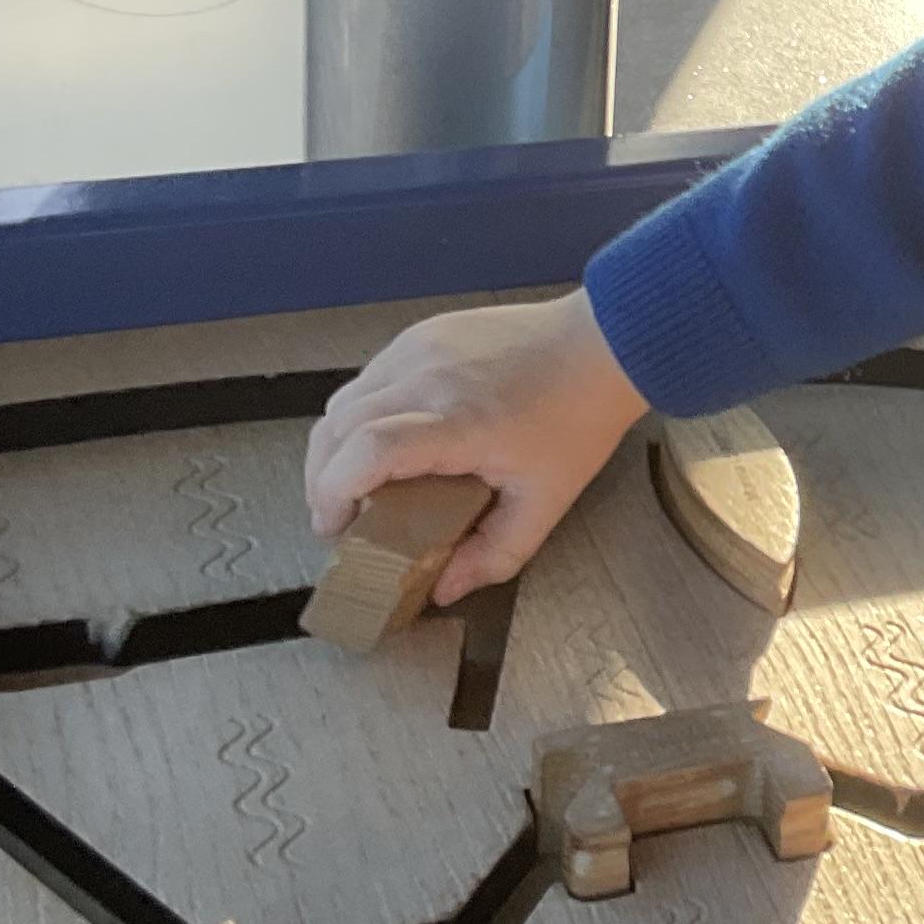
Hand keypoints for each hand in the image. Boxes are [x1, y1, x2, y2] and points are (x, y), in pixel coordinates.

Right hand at [302, 291, 647, 599]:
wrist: (601, 344)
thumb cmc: (578, 418)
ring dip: (336, 446)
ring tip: (356, 484)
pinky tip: (384, 440)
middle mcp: (427, 379)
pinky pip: (369, 377)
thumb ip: (494, 555)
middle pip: (336, 427)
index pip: (368, 452)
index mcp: (459, 422)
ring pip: (343, 400)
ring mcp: (420, 349)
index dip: (335, 494)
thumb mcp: (546, 502)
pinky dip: (361, 414)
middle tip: (338, 518)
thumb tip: (444, 589)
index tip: (335, 528)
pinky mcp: (421, 334)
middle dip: (322, 480)